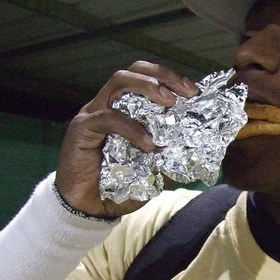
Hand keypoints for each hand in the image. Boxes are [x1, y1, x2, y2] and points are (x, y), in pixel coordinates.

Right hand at [55, 61, 198, 217]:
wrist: (87, 208)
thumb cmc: (117, 187)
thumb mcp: (152, 171)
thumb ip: (169, 157)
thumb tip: (197, 149)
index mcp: (125, 109)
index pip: (146, 79)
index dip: (171, 79)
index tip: (194, 92)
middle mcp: (108, 104)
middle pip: (133, 70)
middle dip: (163, 76)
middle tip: (186, 92)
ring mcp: (93, 113)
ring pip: (119, 82)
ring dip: (147, 88)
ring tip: (169, 102)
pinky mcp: (82, 128)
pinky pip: (108, 118)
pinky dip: (131, 127)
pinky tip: (148, 143)